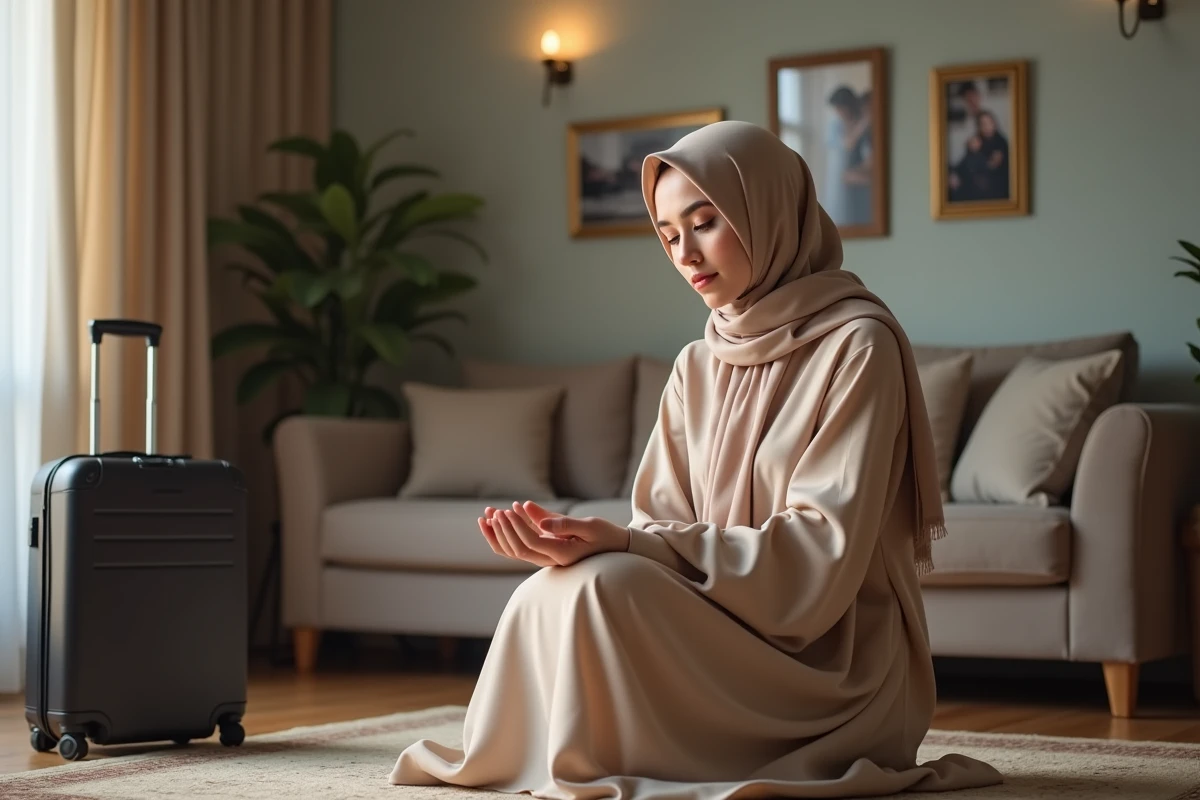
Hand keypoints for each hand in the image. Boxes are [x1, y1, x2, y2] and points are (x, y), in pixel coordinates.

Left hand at [478, 500, 629, 567]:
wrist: (615, 548)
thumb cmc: (605, 535)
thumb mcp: (590, 526)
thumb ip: (565, 524)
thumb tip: (540, 521)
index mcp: (561, 554)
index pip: (531, 543)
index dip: (517, 527)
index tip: (509, 509)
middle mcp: (551, 559)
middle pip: (518, 549)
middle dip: (503, 529)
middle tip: (493, 510)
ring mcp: (547, 557)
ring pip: (514, 551)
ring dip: (498, 535)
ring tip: (485, 515)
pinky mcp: (545, 551)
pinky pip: (519, 547)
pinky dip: (505, 536)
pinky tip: (495, 521)